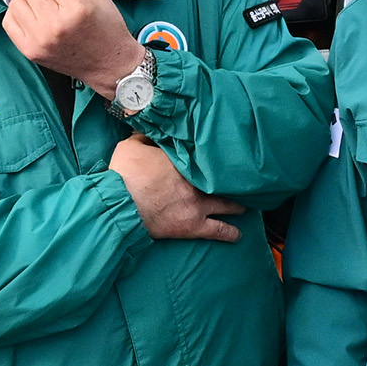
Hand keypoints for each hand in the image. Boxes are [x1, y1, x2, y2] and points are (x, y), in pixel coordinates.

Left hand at [3, 0, 146, 93]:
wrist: (109, 63)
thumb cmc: (106, 26)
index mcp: (76, 5)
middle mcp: (56, 24)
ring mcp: (40, 39)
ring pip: (16, 1)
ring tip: (42, 4)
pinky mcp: (30, 51)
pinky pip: (9, 20)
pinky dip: (18, 14)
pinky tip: (33, 16)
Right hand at [109, 135, 244, 241]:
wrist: (121, 203)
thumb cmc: (124, 175)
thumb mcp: (131, 147)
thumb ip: (144, 138)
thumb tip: (148, 130)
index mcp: (183, 163)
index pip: (203, 158)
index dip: (210, 159)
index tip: (217, 157)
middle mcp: (196, 183)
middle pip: (222, 181)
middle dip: (231, 181)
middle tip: (239, 182)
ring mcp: (198, 205)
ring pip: (227, 205)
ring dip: (237, 206)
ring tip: (244, 207)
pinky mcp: (193, 226)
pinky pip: (218, 231)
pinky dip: (230, 233)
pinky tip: (238, 235)